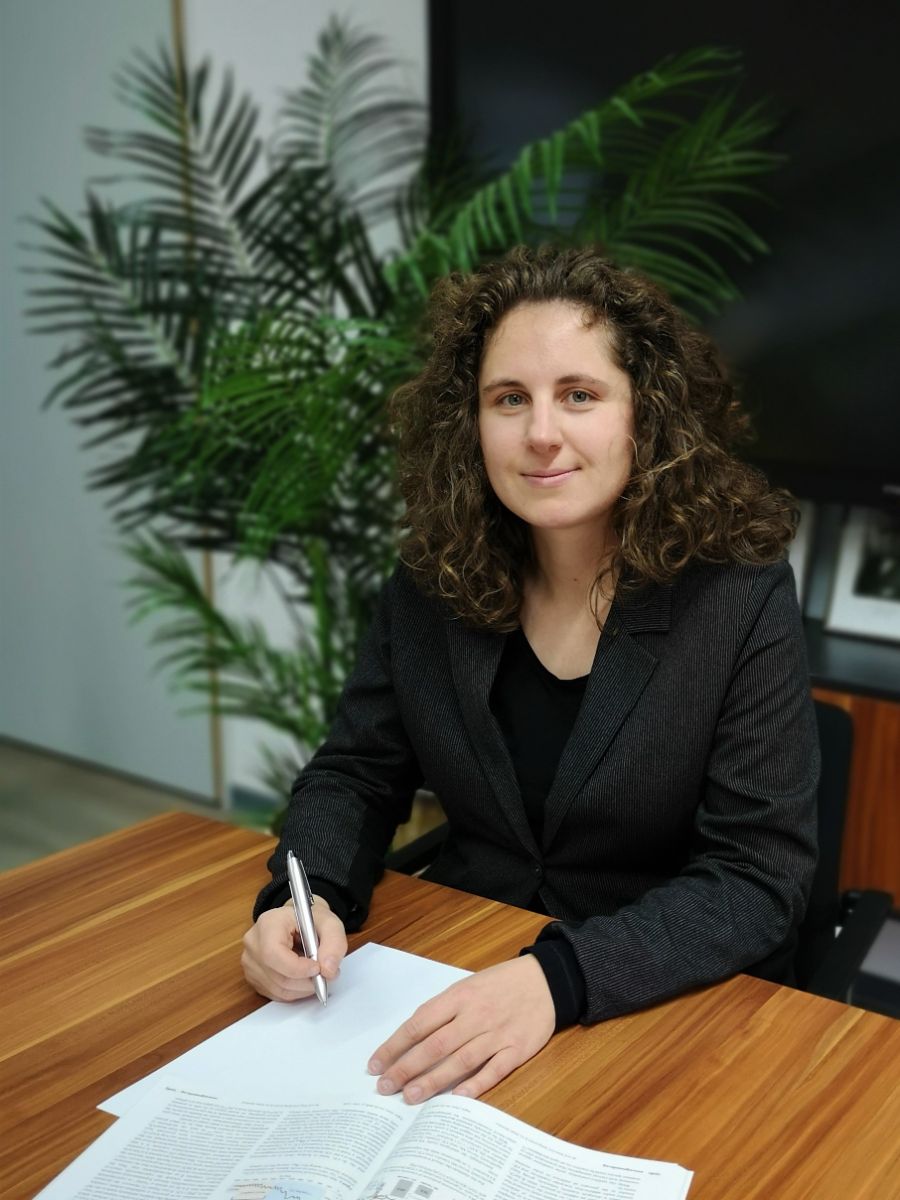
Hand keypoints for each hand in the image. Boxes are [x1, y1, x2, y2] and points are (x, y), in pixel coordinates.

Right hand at [241, 896, 346, 1001]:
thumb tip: (328, 970)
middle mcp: (254, 943)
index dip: (297, 968)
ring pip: (278, 989)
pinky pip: (276, 994)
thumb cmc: (310, 921)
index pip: (273, 953)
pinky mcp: (254, 977)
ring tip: (316, 973)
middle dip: (306, 981)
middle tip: (325, 974)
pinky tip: (303, 977)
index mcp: (268, 924)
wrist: (298, 923)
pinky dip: (295, 991)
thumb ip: (334, 943)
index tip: (317, 968)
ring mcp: (251, 962)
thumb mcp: (330, 923)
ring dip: (303, 988)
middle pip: (277, 975)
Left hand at [367, 955, 554, 1103]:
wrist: (546, 979)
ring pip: (459, 1060)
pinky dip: (475, 1085)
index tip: (376, 1064)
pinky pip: (493, 1070)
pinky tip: (456, 1098)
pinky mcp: (517, 1049)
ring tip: (410, 1096)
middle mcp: (475, 1015)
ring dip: (432, 1081)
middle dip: (406, 1067)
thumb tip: (412, 1036)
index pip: (419, 1023)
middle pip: (434, 1045)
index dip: (395, 1045)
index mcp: (459, 996)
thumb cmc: (500, 983)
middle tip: (385, 1087)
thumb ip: (443, 1009)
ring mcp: (497, 1033)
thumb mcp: (467, 985)